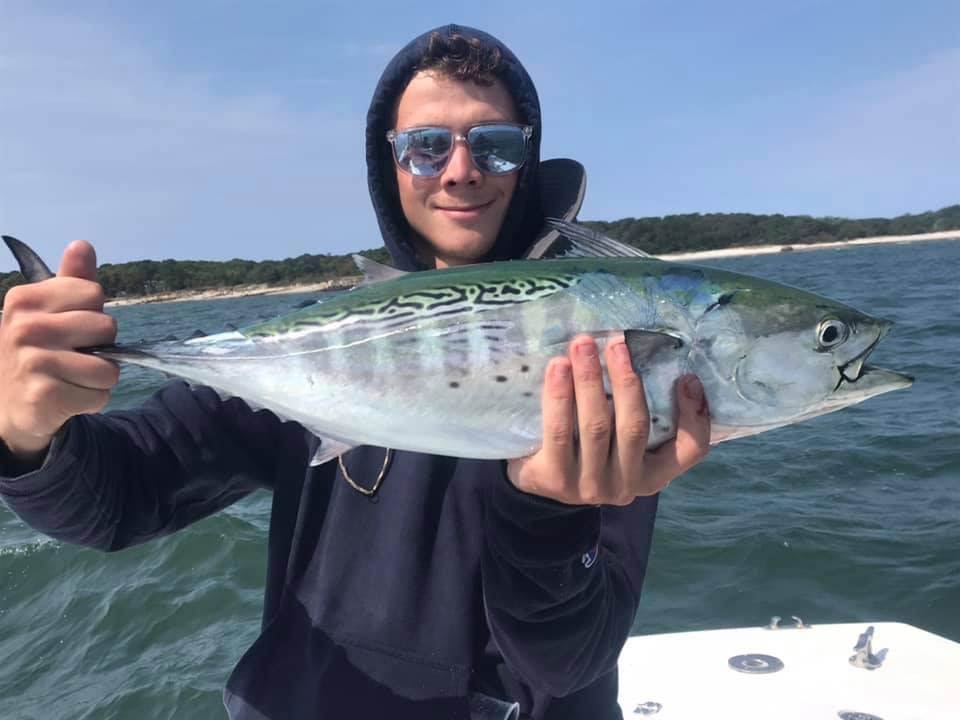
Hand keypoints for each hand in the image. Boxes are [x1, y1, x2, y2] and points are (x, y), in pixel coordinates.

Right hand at [0, 241, 118, 460]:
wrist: (8, 404)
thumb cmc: (37, 351)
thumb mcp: (50, 312)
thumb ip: (71, 280)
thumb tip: (82, 245)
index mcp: (25, 299)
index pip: (94, 293)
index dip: (92, 313)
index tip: (69, 327)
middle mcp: (25, 327)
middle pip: (106, 327)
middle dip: (100, 346)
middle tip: (71, 355)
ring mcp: (33, 361)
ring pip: (109, 366)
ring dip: (99, 377)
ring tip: (72, 377)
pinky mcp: (45, 394)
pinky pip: (100, 394)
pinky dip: (92, 399)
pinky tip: (68, 396)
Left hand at [506, 335, 709, 505]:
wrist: (534, 482)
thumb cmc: (584, 447)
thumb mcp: (616, 438)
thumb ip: (633, 409)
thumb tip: (644, 354)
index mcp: (650, 474)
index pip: (690, 450)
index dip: (695, 416)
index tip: (688, 377)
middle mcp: (624, 485)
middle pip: (634, 428)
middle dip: (626, 380)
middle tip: (617, 342)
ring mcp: (589, 486)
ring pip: (596, 426)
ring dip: (590, 379)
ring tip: (582, 345)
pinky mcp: (555, 480)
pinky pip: (559, 431)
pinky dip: (559, 395)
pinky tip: (558, 368)